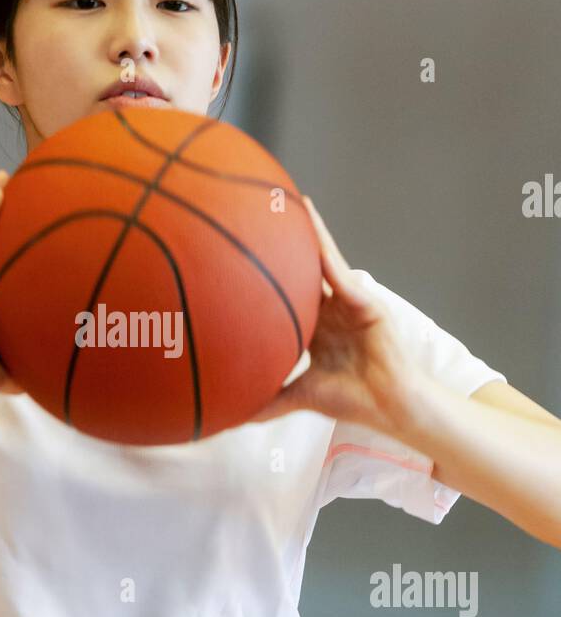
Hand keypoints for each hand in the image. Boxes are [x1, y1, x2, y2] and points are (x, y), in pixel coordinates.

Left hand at [249, 196, 415, 432]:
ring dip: (304, 230)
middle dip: (283, 243)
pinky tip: (307, 218)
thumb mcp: (299, 396)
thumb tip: (230, 417)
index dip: (266, 276)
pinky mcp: (363, 299)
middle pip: (301, 268)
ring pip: (320, 260)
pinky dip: (322, 243)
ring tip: (283, 199)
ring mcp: (348, 301)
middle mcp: (331, 310)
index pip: (287, 295)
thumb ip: (268, 400)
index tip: (236, 259)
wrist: (387, 405)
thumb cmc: (350, 399)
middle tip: (255, 213)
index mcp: (316, 328)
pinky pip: (337, 267)